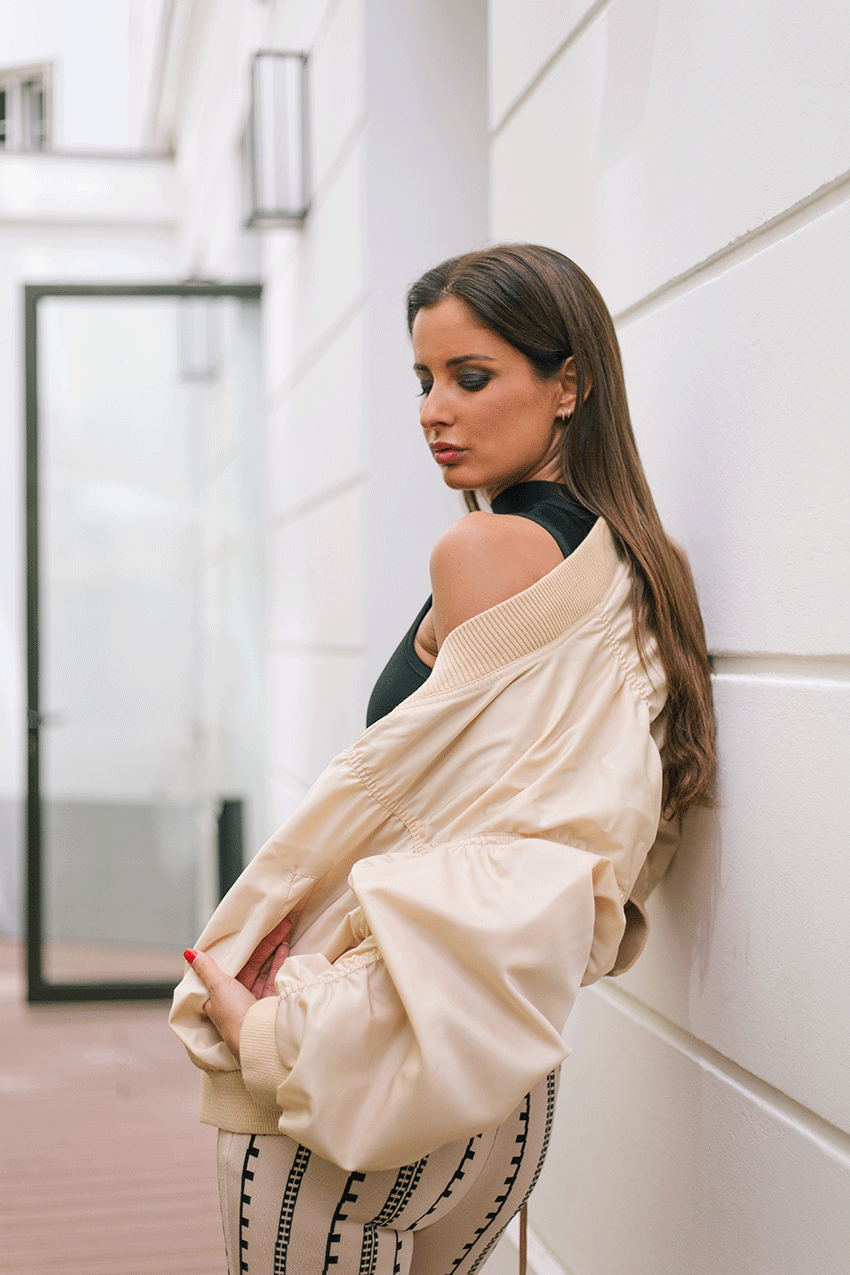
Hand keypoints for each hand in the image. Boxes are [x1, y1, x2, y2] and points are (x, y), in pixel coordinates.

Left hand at [184, 917, 291, 1061]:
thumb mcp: (217, 988)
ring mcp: (255, 999)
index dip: (240, 948)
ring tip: (284, 928)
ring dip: (274, 948)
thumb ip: (206, 968)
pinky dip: (281, 960)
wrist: (260, 1040)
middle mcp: (237, 997)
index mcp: (219, 995)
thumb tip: (189, 952)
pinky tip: (285, 946)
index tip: (249, 930)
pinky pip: (276, 976)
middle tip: (275, 923)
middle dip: (262, 943)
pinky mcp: (271, 1002)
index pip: (229, 965)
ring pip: (265, 967)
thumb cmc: (234, 1016)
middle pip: (250, 963)